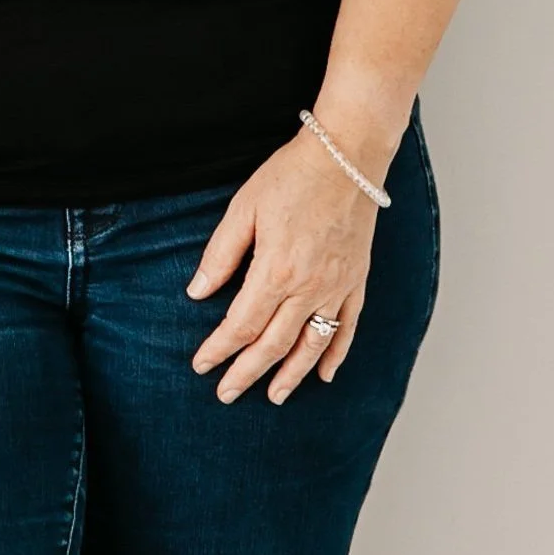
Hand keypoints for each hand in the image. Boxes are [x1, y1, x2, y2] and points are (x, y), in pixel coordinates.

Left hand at [188, 123, 387, 404]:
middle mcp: (308, 288)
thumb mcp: (243, 209)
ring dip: (292, 375)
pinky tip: (326, 374)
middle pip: (273, 344)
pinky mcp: (357, 281)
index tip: (201, 366)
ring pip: (312, 345)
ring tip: (274, 397)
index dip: (219, 349)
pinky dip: (337, 354)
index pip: (241, 325)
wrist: (345, 157)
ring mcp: (336, 288)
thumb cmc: (290, 177)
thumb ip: (220, 255)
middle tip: (226, 394)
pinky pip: (348, 328)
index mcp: (275, 271)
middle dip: (247, 373)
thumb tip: (196, 293)